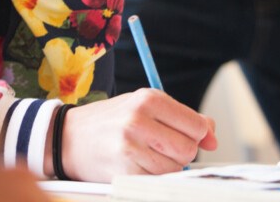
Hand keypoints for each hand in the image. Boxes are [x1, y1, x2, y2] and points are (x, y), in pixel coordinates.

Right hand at [58, 88, 216, 181]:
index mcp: (148, 99)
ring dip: (166, 167)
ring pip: (175, 168)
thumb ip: (181, 118)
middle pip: (188, 149)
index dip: (198, 135)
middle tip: (161, 146)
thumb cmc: (110, 121)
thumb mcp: (144, 106)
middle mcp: (139, 120)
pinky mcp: (124, 171)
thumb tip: (213, 138)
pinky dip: (152, 177)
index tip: (188, 137)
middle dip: (181, 152)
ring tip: (144, 155)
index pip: (196, 125)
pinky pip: (157, 181)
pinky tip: (136, 166)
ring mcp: (130, 147)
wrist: (66, 138)